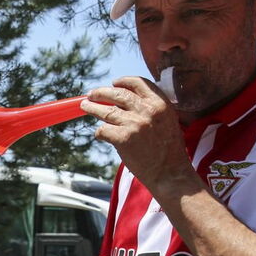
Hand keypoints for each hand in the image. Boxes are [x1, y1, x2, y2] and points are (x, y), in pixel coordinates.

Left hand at [82, 76, 191, 193]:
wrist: (170, 173)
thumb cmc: (169, 150)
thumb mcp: (168, 121)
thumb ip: (150, 109)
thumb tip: (124, 101)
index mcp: (160, 104)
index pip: (138, 83)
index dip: (123, 82)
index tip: (114, 83)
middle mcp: (147, 110)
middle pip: (118, 94)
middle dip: (101, 92)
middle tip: (91, 94)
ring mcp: (134, 124)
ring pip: (106, 111)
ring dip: (92, 108)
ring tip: (85, 106)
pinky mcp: (123, 138)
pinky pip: (103, 130)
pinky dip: (99, 132)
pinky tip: (99, 134)